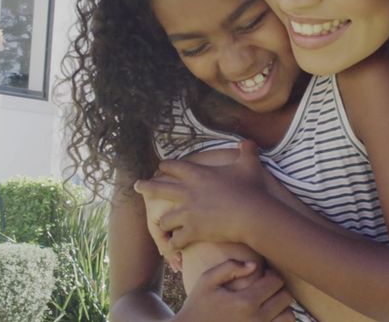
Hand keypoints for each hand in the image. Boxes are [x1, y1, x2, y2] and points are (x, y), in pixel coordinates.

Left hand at [135, 140, 271, 249]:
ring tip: (160, 225)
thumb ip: (247, 151)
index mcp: (198, 175)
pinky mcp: (191, 231)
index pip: (175, 167)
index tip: (160, 165)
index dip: (166, 166)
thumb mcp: (249, 165)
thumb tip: (248, 141)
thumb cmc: (250, 189)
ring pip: (163, 220)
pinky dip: (174, 244)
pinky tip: (173, 247)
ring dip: (163, 223)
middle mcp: (188, 193)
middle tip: (136, 186)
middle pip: (158, 188)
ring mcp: (187, 213)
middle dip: (145, 187)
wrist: (251, 215)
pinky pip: (175, 240)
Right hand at [175, 260, 295, 321]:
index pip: (276, 282)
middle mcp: (256, 320)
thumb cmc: (197, 306)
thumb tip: (254, 265)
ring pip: (289, 317)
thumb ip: (230, 267)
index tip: (261, 276)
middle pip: (286, 298)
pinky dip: (278, 321)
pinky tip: (266, 316)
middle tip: (265, 289)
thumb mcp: (207, 281)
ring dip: (282, 308)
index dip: (271, 275)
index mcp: (245, 302)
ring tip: (268, 304)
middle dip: (278, 290)